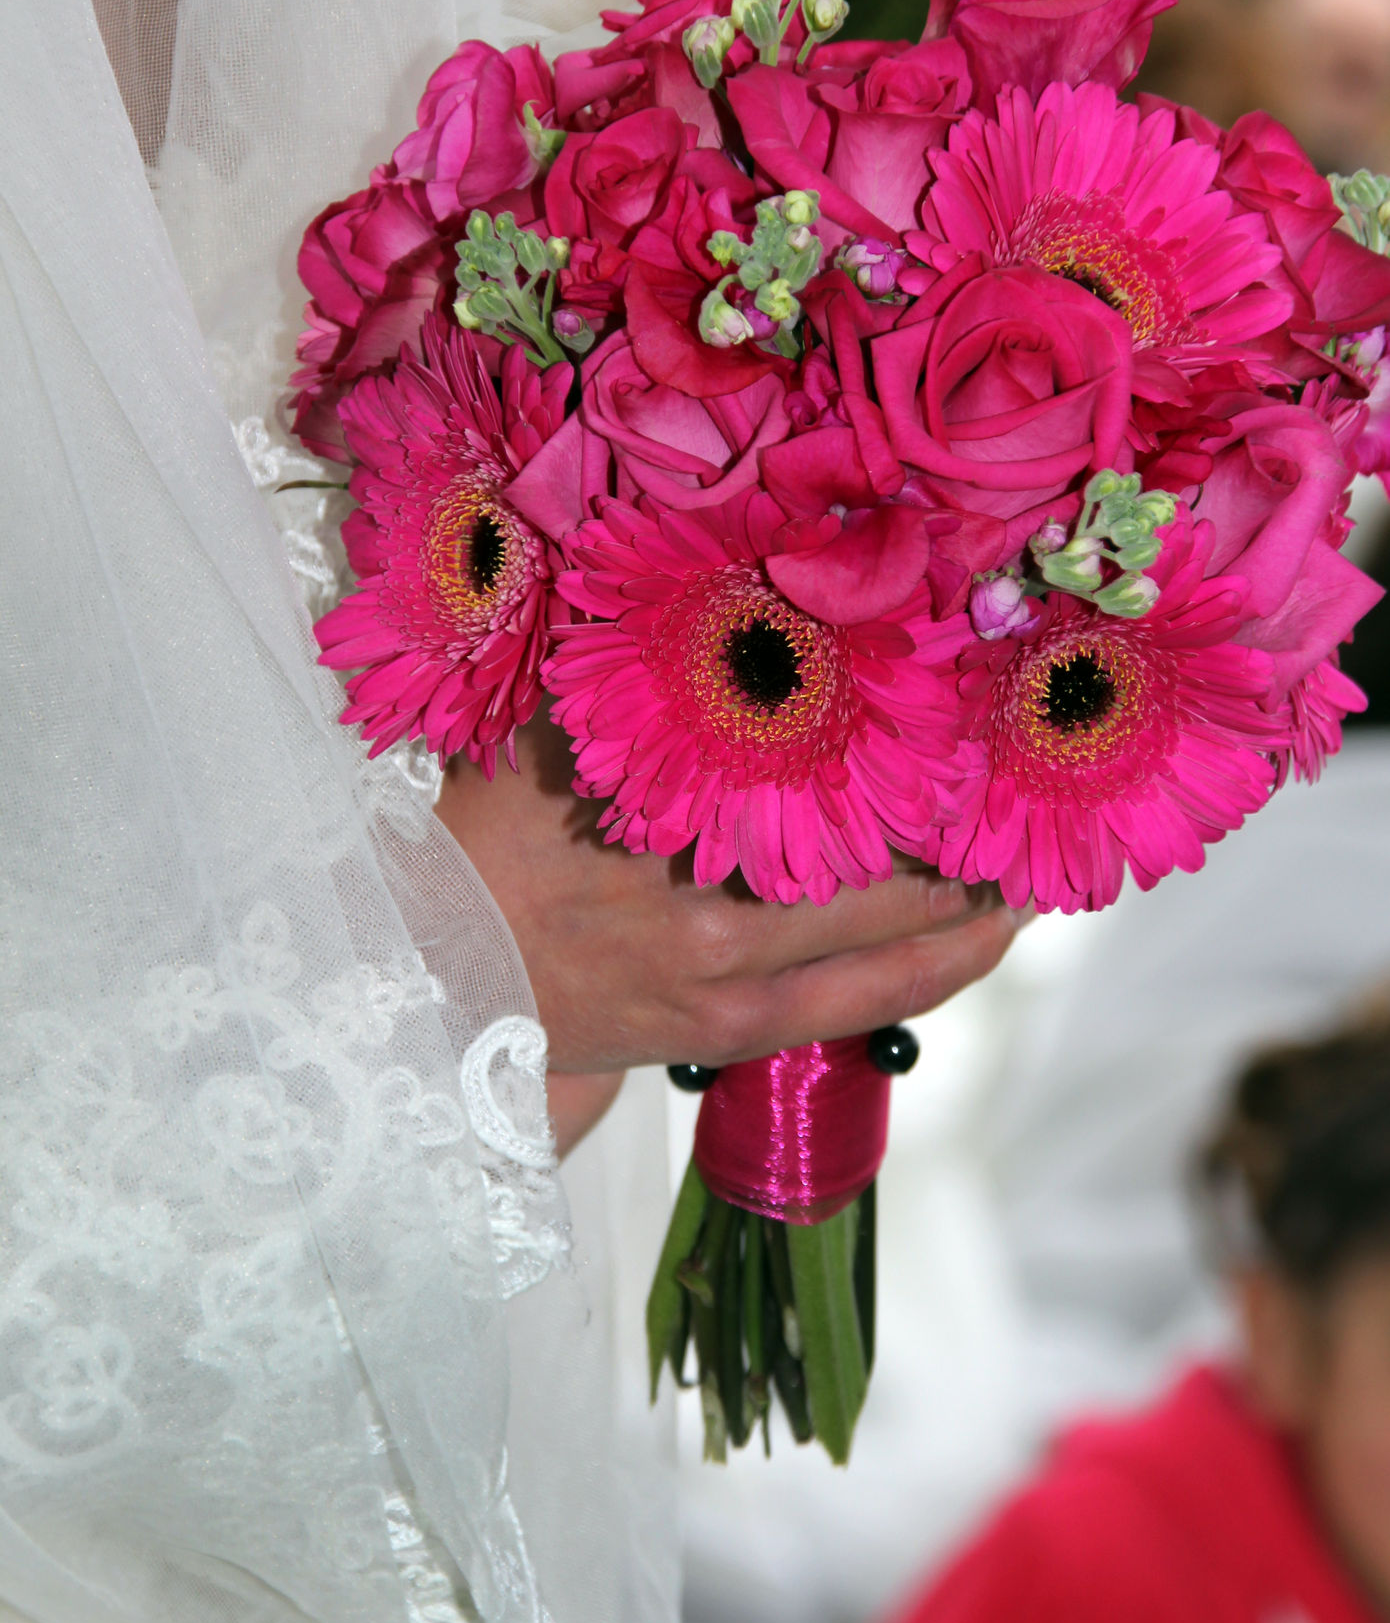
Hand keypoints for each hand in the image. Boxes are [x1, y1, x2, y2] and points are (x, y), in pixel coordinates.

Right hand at [437, 713, 1020, 1147]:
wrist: (415, 978)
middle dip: (966, 820)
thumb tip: (706, 585)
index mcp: (675, 815)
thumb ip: (631, 672)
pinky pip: (865, 1004)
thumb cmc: (476, 840)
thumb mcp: (541, 730)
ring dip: (974, 898)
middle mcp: (718, 907)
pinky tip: (992, 939)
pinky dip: (939, 968)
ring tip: (1042, 854)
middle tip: (1037, 774)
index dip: (915, 734)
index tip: (976, 692)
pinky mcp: (729, 1037)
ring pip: (894, 937)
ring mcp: (731, 984)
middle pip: (884, 854)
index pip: (830, 764)